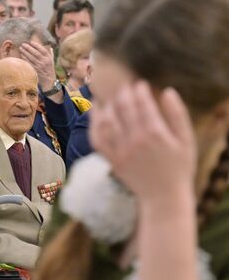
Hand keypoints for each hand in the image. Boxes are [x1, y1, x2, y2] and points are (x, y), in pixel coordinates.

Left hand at [20, 42, 55, 87]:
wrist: (49, 80)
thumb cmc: (50, 69)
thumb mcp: (52, 61)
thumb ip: (51, 54)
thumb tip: (50, 47)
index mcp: (48, 58)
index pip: (42, 50)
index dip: (37, 45)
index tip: (31, 42)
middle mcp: (44, 62)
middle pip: (36, 53)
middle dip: (29, 48)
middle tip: (23, 44)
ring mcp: (39, 66)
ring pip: (31, 58)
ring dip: (25, 53)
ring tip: (21, 48)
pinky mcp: (34, 70)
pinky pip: (28, 63)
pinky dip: (25, 59)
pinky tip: (21, 55)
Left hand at [89, 81, 195, 200]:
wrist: (163, 196)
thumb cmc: (179, 167)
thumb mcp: (187, 140)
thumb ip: (178, 115)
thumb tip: (167, 91)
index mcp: (155, 133)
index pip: (142, 103)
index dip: (138, 90)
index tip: (139, 84)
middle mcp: (135, 141)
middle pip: (122, 108)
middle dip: (121, 93)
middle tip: (123, 86)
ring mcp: (120, 151)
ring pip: (106, 122)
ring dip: (104, 105)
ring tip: (107, 96)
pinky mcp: (112, 160)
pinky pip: (97, 140)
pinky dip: (93, 125)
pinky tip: (96, 115)